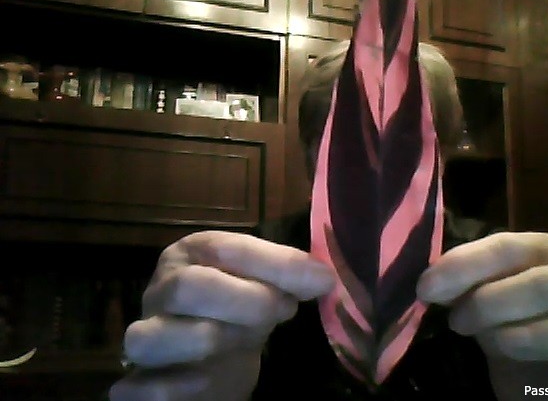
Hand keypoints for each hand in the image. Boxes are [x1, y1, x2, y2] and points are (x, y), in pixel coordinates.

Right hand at [111, 231, 334, 400]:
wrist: (206, 360)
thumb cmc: (237, 311)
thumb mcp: (264, 286)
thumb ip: (288, 276)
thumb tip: (323, 278)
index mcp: (190, 254)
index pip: (225, 248)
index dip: (275, 264)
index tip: (320, 281)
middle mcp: (159, 290)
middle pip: (189, 287)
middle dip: (246, 301)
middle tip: (282, 311)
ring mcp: (143, 335)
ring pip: (153, 337)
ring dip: (211, 341)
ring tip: (246, 343)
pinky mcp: (136, 382)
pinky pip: (141, 387)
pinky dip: (177, 388)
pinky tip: (206, 380)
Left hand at [416, 232, 547, 399]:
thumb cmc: (520, 340)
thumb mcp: (487, 312)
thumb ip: (466, 290)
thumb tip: (430, 280)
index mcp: (545, 252)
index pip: (504, 244)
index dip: (462, 262)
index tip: (427, 286)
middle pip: (528, 263)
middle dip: (481, 291)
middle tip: (454, 319)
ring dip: (504, 310)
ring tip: (477, 334)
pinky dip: (544, 337)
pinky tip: (509, 344)